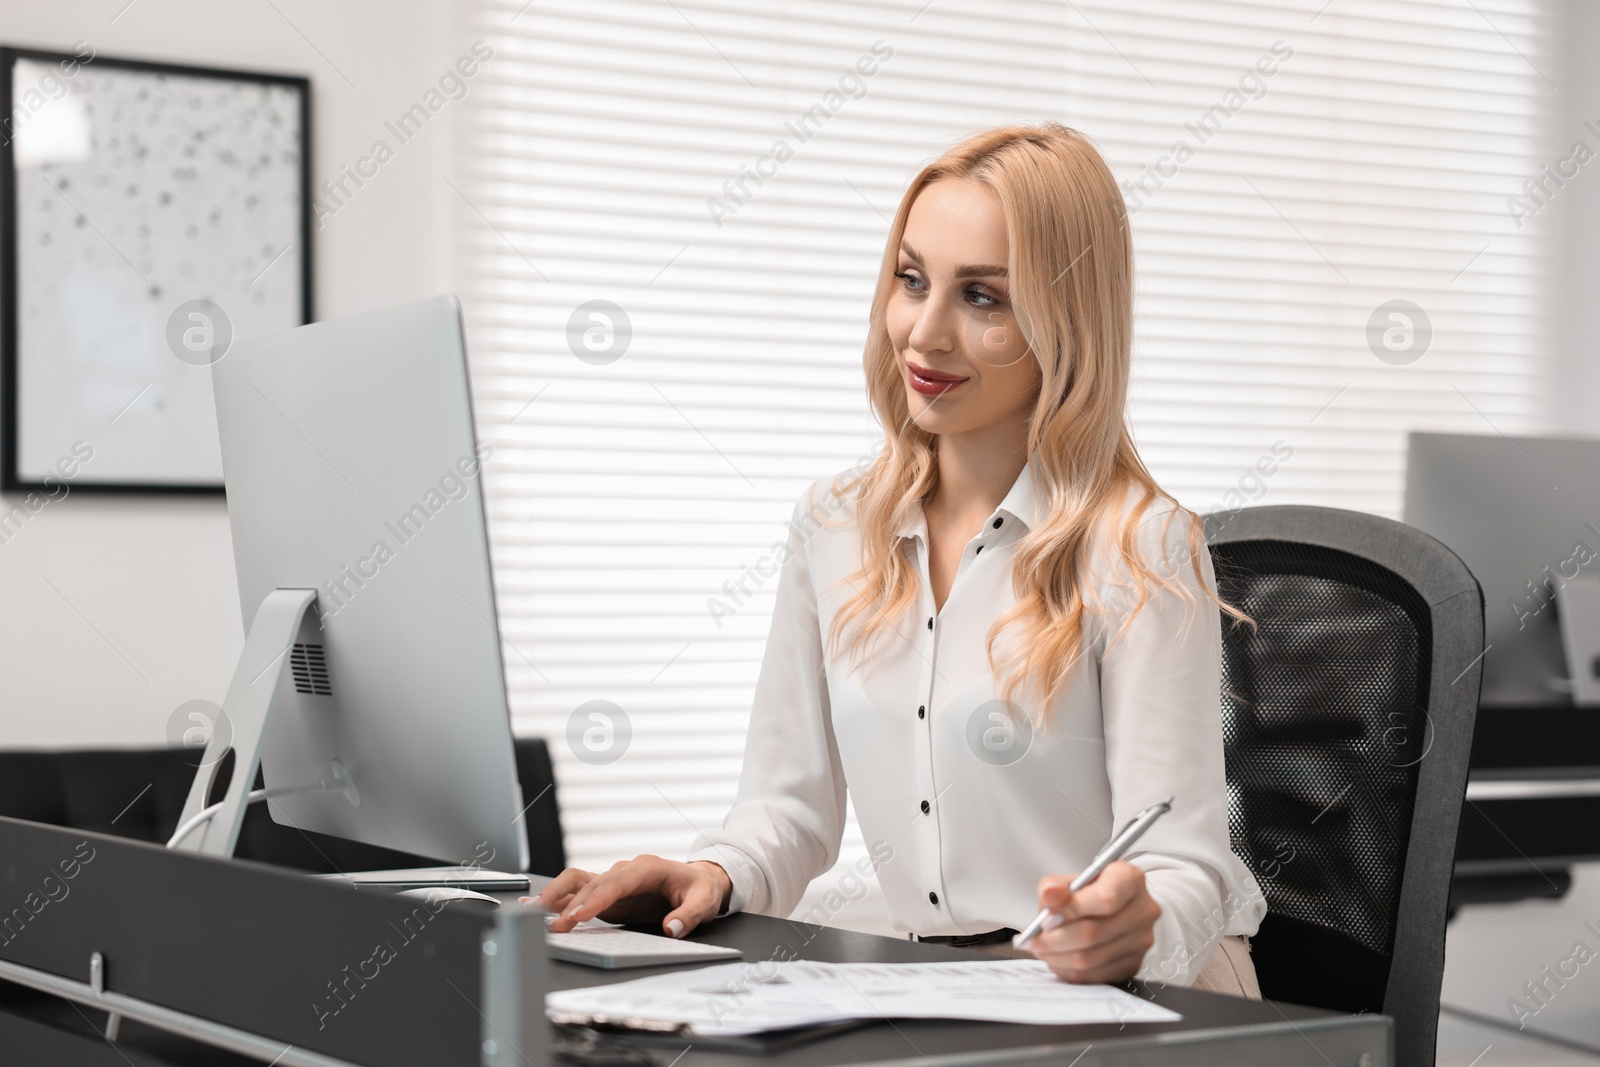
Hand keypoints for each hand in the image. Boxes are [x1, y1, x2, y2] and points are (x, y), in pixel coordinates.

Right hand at [525, 856, 731, 937]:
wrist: (699, 881)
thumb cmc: (700, 889)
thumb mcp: (704, 902)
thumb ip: (688, 916)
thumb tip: (672, 928)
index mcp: (646, 868)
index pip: (615, 883)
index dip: (595, 899)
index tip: (578, 916)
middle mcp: (625, 871)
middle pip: (591, 883)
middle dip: (569, 904)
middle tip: (553, 926)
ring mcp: (614, 881)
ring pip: (578, 881)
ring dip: (556, 895)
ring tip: (534, 912)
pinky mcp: (608, 893)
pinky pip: (579, 891)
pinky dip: (559, 898)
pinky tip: (541, 909)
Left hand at [1026, 861, 1159, 982]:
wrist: (1111, 909)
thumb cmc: (1089, 892)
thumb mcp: (1070, 881)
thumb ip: (1055, 886)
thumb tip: (1049, 895)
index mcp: (1130, 879)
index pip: (1106, 899)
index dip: (1072, 910)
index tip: (1047, 917)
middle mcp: (1143, 910)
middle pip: (1093, 932)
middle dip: (1055, 938)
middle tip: (1034, 939)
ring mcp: (1141, 940)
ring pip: (1090, 958)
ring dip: (1057, 957)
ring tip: (1042, 948)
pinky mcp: (1133, 964)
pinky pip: (1093, 975)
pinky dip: (1068, 970)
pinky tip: (1057, 958)